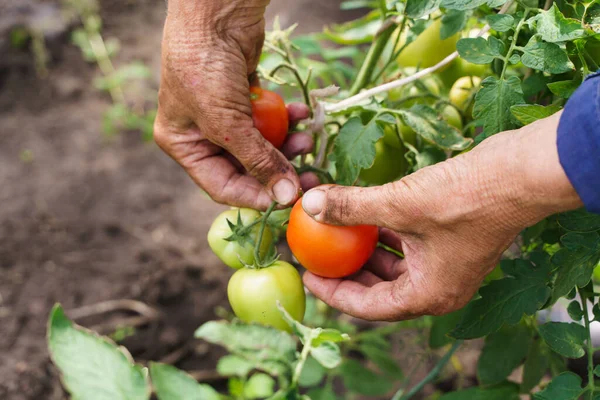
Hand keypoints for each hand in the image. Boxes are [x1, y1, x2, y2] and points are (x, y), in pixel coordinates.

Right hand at [153, 0, 312, 209]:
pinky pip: (271, 119)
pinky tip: (302, 114)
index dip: (255, 197)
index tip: (287, 201)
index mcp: (184, 144)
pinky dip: (287, 119)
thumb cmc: (204, 67)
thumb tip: (284, 197)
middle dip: (278, 170)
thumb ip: (257, 161)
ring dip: (287, 144)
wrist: (215, 9)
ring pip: (263, 144)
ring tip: (308, 139)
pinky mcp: (247, 97)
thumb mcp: (227, 122)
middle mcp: (203, 132)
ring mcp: (226, 113)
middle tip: (309, 177)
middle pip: (247, 167)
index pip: (222, 186)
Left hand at [300, 112, 581, 320]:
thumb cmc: (465, 198)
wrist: (520, 174)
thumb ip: (352, 207)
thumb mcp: (399, 205)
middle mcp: (438, 287)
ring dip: (365, 250)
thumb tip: (309, 203)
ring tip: (335, 233)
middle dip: (347, 271)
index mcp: (427, 295)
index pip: (367, 306)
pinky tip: (366, 216)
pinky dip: (385, 235)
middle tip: (317, 254)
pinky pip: (407, 246)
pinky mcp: (450, 241)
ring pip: (393, 266)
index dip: (333, 292)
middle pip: (379, 289)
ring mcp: (446, 264)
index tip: (308, 275)